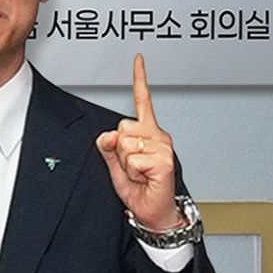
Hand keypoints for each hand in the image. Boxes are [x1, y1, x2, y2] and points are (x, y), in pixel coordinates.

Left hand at [95, 54, 181, 229]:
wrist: (153, 211)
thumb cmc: (139, 187)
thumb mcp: (115, 164)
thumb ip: (108, 146)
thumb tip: (107, 135)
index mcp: (148, 131)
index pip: (143, 101)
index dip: (140, 80)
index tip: (138, 60)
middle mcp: (158, 135)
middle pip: (122, 127)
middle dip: (119, 149)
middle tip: (132, 166)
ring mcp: (163, 147)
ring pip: (126, 144)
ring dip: (126, 163)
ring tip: (139, 173)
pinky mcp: (164, 160)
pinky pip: (133, 160)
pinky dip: (133, 172)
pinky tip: (145, 177)